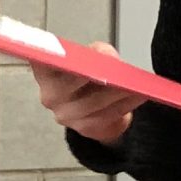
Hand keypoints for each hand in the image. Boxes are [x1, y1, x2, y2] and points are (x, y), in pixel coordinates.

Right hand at [30, 45, 144, 145]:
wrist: (96, 109)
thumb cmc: (90, 77)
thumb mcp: (92, 56)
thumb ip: (97, 51)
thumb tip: (105, 57)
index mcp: (45, 73)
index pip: (42, 61)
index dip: (51, 56)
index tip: (66, 52)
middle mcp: (50, 96)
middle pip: (73, 83)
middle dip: (95, 74)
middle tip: (114, 68)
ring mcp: (66, 115)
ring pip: (94, 102)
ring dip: (117, 91)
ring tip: (135, 83)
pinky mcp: (85, 128)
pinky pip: (107, 115)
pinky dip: (125, 104)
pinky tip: (138, 95)